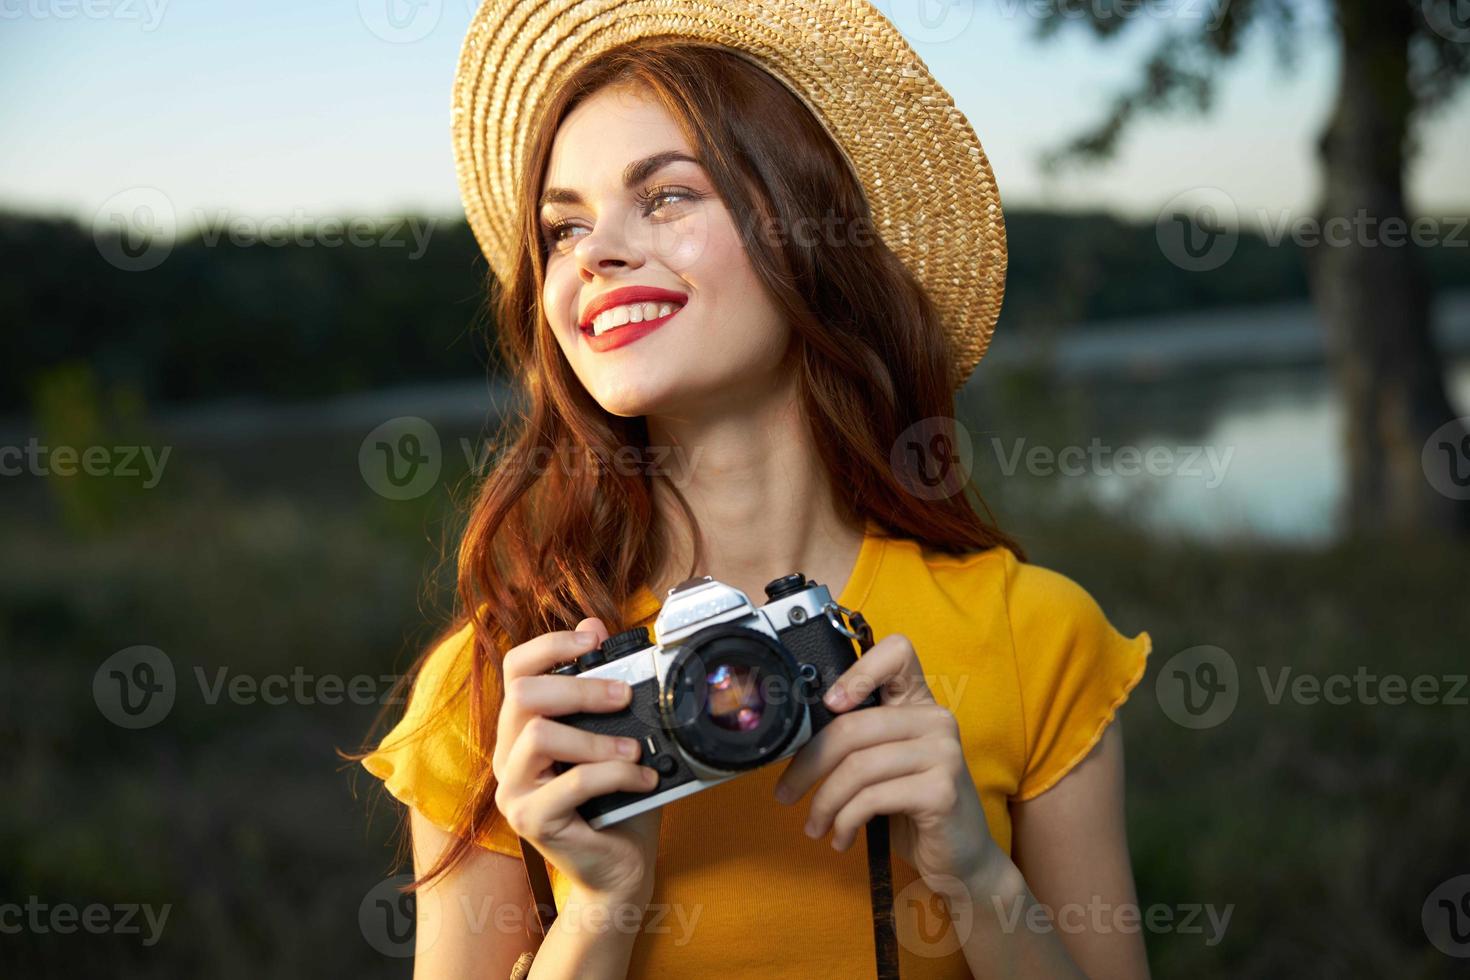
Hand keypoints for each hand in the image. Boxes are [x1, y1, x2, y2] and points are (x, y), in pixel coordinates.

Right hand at [491, 617, 661, 903]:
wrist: (620, 869)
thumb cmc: (619, 802)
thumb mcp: (616, 738)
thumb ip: (605, 693)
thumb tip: (601, 630)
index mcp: (522, 729)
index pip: (515, 669)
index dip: (550, 645)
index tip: (593, 638)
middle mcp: (508, 756)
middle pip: (521, 695)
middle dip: (579, 688)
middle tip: (624, 695)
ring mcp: (513, 790)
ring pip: (538, 735)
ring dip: (597, 737)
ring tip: (636, 748)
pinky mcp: (530, 821)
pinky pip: (572, 783)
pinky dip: (615, 773)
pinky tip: (643, 779)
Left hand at [772, 633, 1003, 902]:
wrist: (962, 858)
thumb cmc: (913, 808)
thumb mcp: (885, 765)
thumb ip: (859, 741)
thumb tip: (795, 737)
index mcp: (920, 704)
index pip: (897, 652)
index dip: (858, 670)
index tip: (829, 704)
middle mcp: (937, 720)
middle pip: (852, 725)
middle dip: (808, 763)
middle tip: (785, 792)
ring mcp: (943, 753)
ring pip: (857, 766)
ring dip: (824, 802)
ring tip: (815, 825)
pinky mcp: (941, 791)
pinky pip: (872, 798)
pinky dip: (846, 821)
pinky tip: (841, 837)